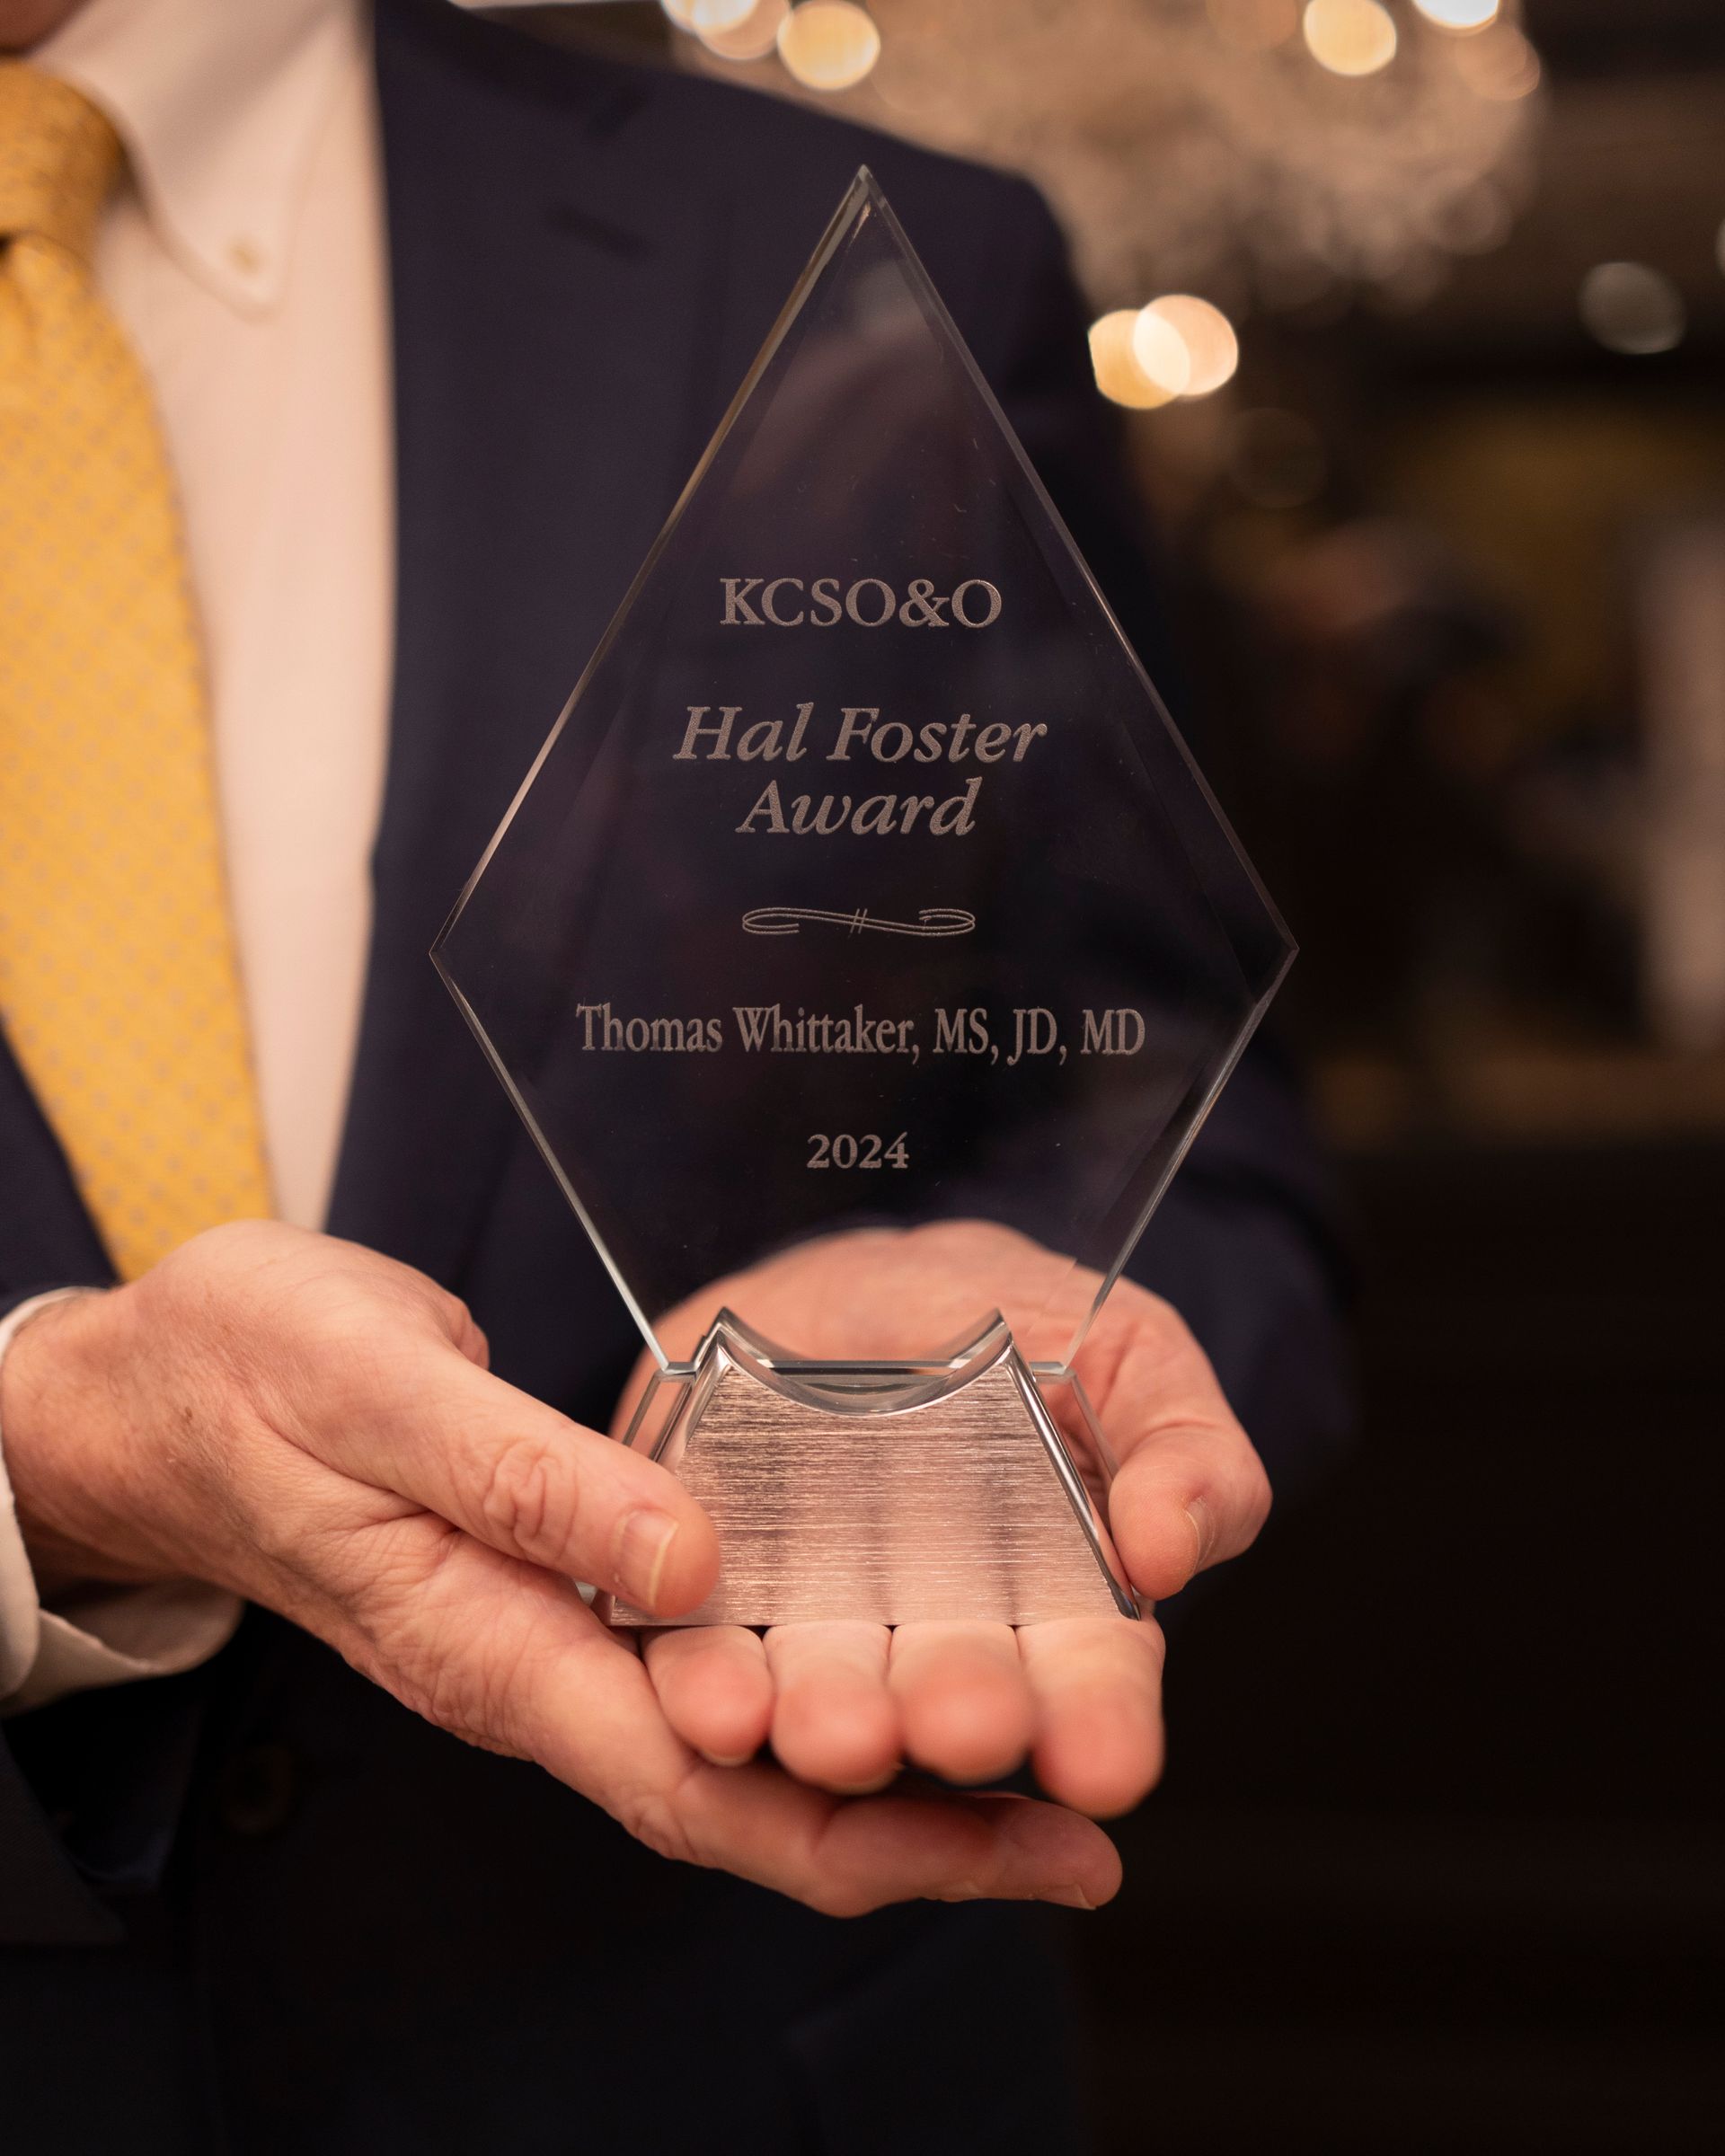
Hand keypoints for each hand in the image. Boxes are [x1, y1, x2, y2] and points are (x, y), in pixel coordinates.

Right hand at [0, 1222, 1118, 1912]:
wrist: (172, 1384)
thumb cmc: (259, 1377)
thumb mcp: (382, 1394)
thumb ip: (529, 1483)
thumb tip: (689, 1569)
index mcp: (497, 1648)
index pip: (705, 1790)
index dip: (872, 1834)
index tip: (1023, 1844)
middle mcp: (544, 1669)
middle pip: (751, 1798)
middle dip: (919, 1827)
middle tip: (1084, 1825)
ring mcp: (561, 1634)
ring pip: (744, 1746)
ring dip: (885, 1762)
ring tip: (1037, 1748)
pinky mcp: (576, 1578)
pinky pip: (715, 1663)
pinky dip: (816, 1672)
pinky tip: (896, 1643)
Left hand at [633, 1222, 1270, 1821]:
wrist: (855, 1276)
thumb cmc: (1015, 1321)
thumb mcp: (1128, 1351)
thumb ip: (1186, 1448)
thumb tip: (1171, 1552)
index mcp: (1061, 1604)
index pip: (1089, 1682)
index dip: (1099, 1722)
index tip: (1105, 1765)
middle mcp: (935, 1640)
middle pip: (949, 1701)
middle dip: (953, 1718)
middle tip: (952, 1728)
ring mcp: (817, 1624)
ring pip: (821, 1696)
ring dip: (823, 1722)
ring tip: (825, 1732)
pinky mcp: (706, 1597)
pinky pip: (703, 1652)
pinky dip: (706, 1684)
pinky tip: (711, 1702)